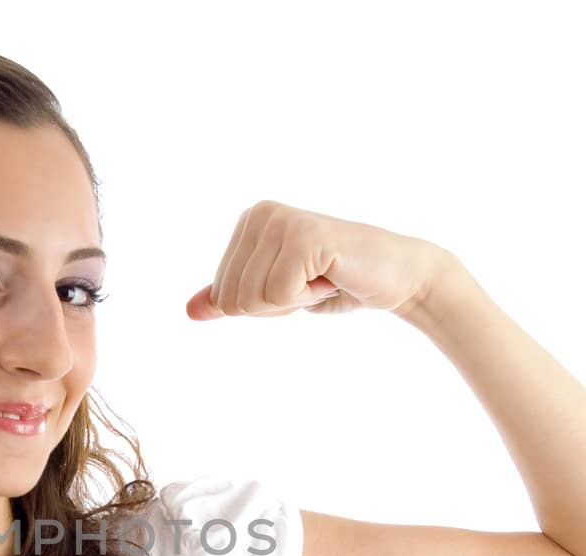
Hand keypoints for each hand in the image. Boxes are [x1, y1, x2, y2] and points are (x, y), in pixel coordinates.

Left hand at [186, 200, 446, 319]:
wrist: (396, 278)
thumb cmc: (336, 283)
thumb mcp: (275, 295)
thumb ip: (232, 299)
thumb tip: (189, 311)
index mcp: (249, 222)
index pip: (223, 295)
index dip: (262, 306)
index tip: (298, 284)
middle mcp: (260, 214)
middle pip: (232, 299)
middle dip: (274, 307)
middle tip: (312, 283)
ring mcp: (282, 222)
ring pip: (251, 300)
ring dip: (292, 303)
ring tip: (321, 278)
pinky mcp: (304, 236)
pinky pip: (279, 295)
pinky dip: (308, 298)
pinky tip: (331, 276)